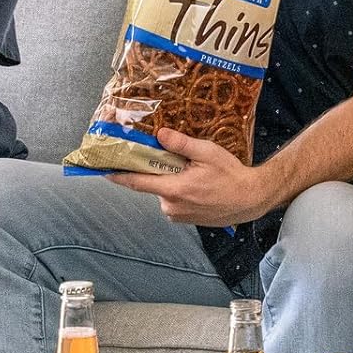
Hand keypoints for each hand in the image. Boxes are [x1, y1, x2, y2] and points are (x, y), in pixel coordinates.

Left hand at [108, 126, 280, 226]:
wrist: (250, 199)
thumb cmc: (231, 176)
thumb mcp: (207, 153)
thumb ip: (181, 144)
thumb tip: (161, 134)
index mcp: (174, 189)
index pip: (136, 182)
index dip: (117, 175)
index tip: (102, 169)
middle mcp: (171, 205)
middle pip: (152, 183)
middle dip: (159, 170)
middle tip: (178, 160)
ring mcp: (177, 214)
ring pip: (164, 191)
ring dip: (172, 181)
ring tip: (196, 174)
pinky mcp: (184, 218)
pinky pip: (173, 201)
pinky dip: (180, 191)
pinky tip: (198, 185)